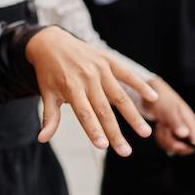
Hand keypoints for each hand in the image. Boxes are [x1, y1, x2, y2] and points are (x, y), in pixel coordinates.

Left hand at [26, 26, 157, 155]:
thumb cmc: (49, 72)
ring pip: (120, 96)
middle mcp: (87, 78)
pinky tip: (153, 97)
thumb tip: (41, 139)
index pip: (84, 113)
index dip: (93, 130)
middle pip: (104, 110)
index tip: (103, 146)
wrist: (52, 42)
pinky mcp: (108, 60)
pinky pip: (127, 74)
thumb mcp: (47, 93)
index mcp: (71, 88)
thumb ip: (49, 117)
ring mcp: (100, 68)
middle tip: (126, 152)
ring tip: (145, 133)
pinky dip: (140, 84)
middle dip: (115, 132)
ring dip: (133, 115)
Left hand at [142, 78, 194, 155]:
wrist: (147, 91)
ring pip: (175, 146)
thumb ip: (176, 122)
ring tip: (160, 126)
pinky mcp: (169, 131)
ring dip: (165, 139)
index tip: (174, 142)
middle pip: (185, 147)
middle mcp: (186, 127)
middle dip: (172, 143)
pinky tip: (158, 127)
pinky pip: (167, 142)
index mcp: (190, 121)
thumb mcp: (167, 109)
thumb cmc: (160, 97)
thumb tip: (185, 135)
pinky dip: (161, 138)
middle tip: (163, 130)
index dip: (188, 146)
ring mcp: (177, 129)